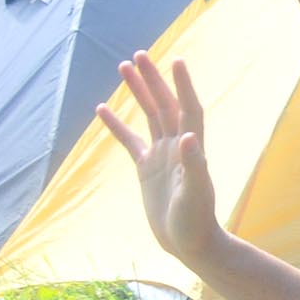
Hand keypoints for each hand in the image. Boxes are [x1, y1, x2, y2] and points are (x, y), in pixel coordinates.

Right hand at [100, 52, 224, 263]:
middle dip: (153, 80)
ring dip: (138, 92)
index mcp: (191, 149)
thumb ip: (194, 165)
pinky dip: (117, 125)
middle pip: (165, 105)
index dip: (183, 86)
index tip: (176, 61)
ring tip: (124, 67)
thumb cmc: (197, 222)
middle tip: (139, 54)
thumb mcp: (195, 194)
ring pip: (148, 116)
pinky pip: (130, 141)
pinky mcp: (147, 169)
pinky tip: (102, 108)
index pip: (188, 109)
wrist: (191, 244)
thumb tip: (187, 136)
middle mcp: (177, 147)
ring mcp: (161, 156)